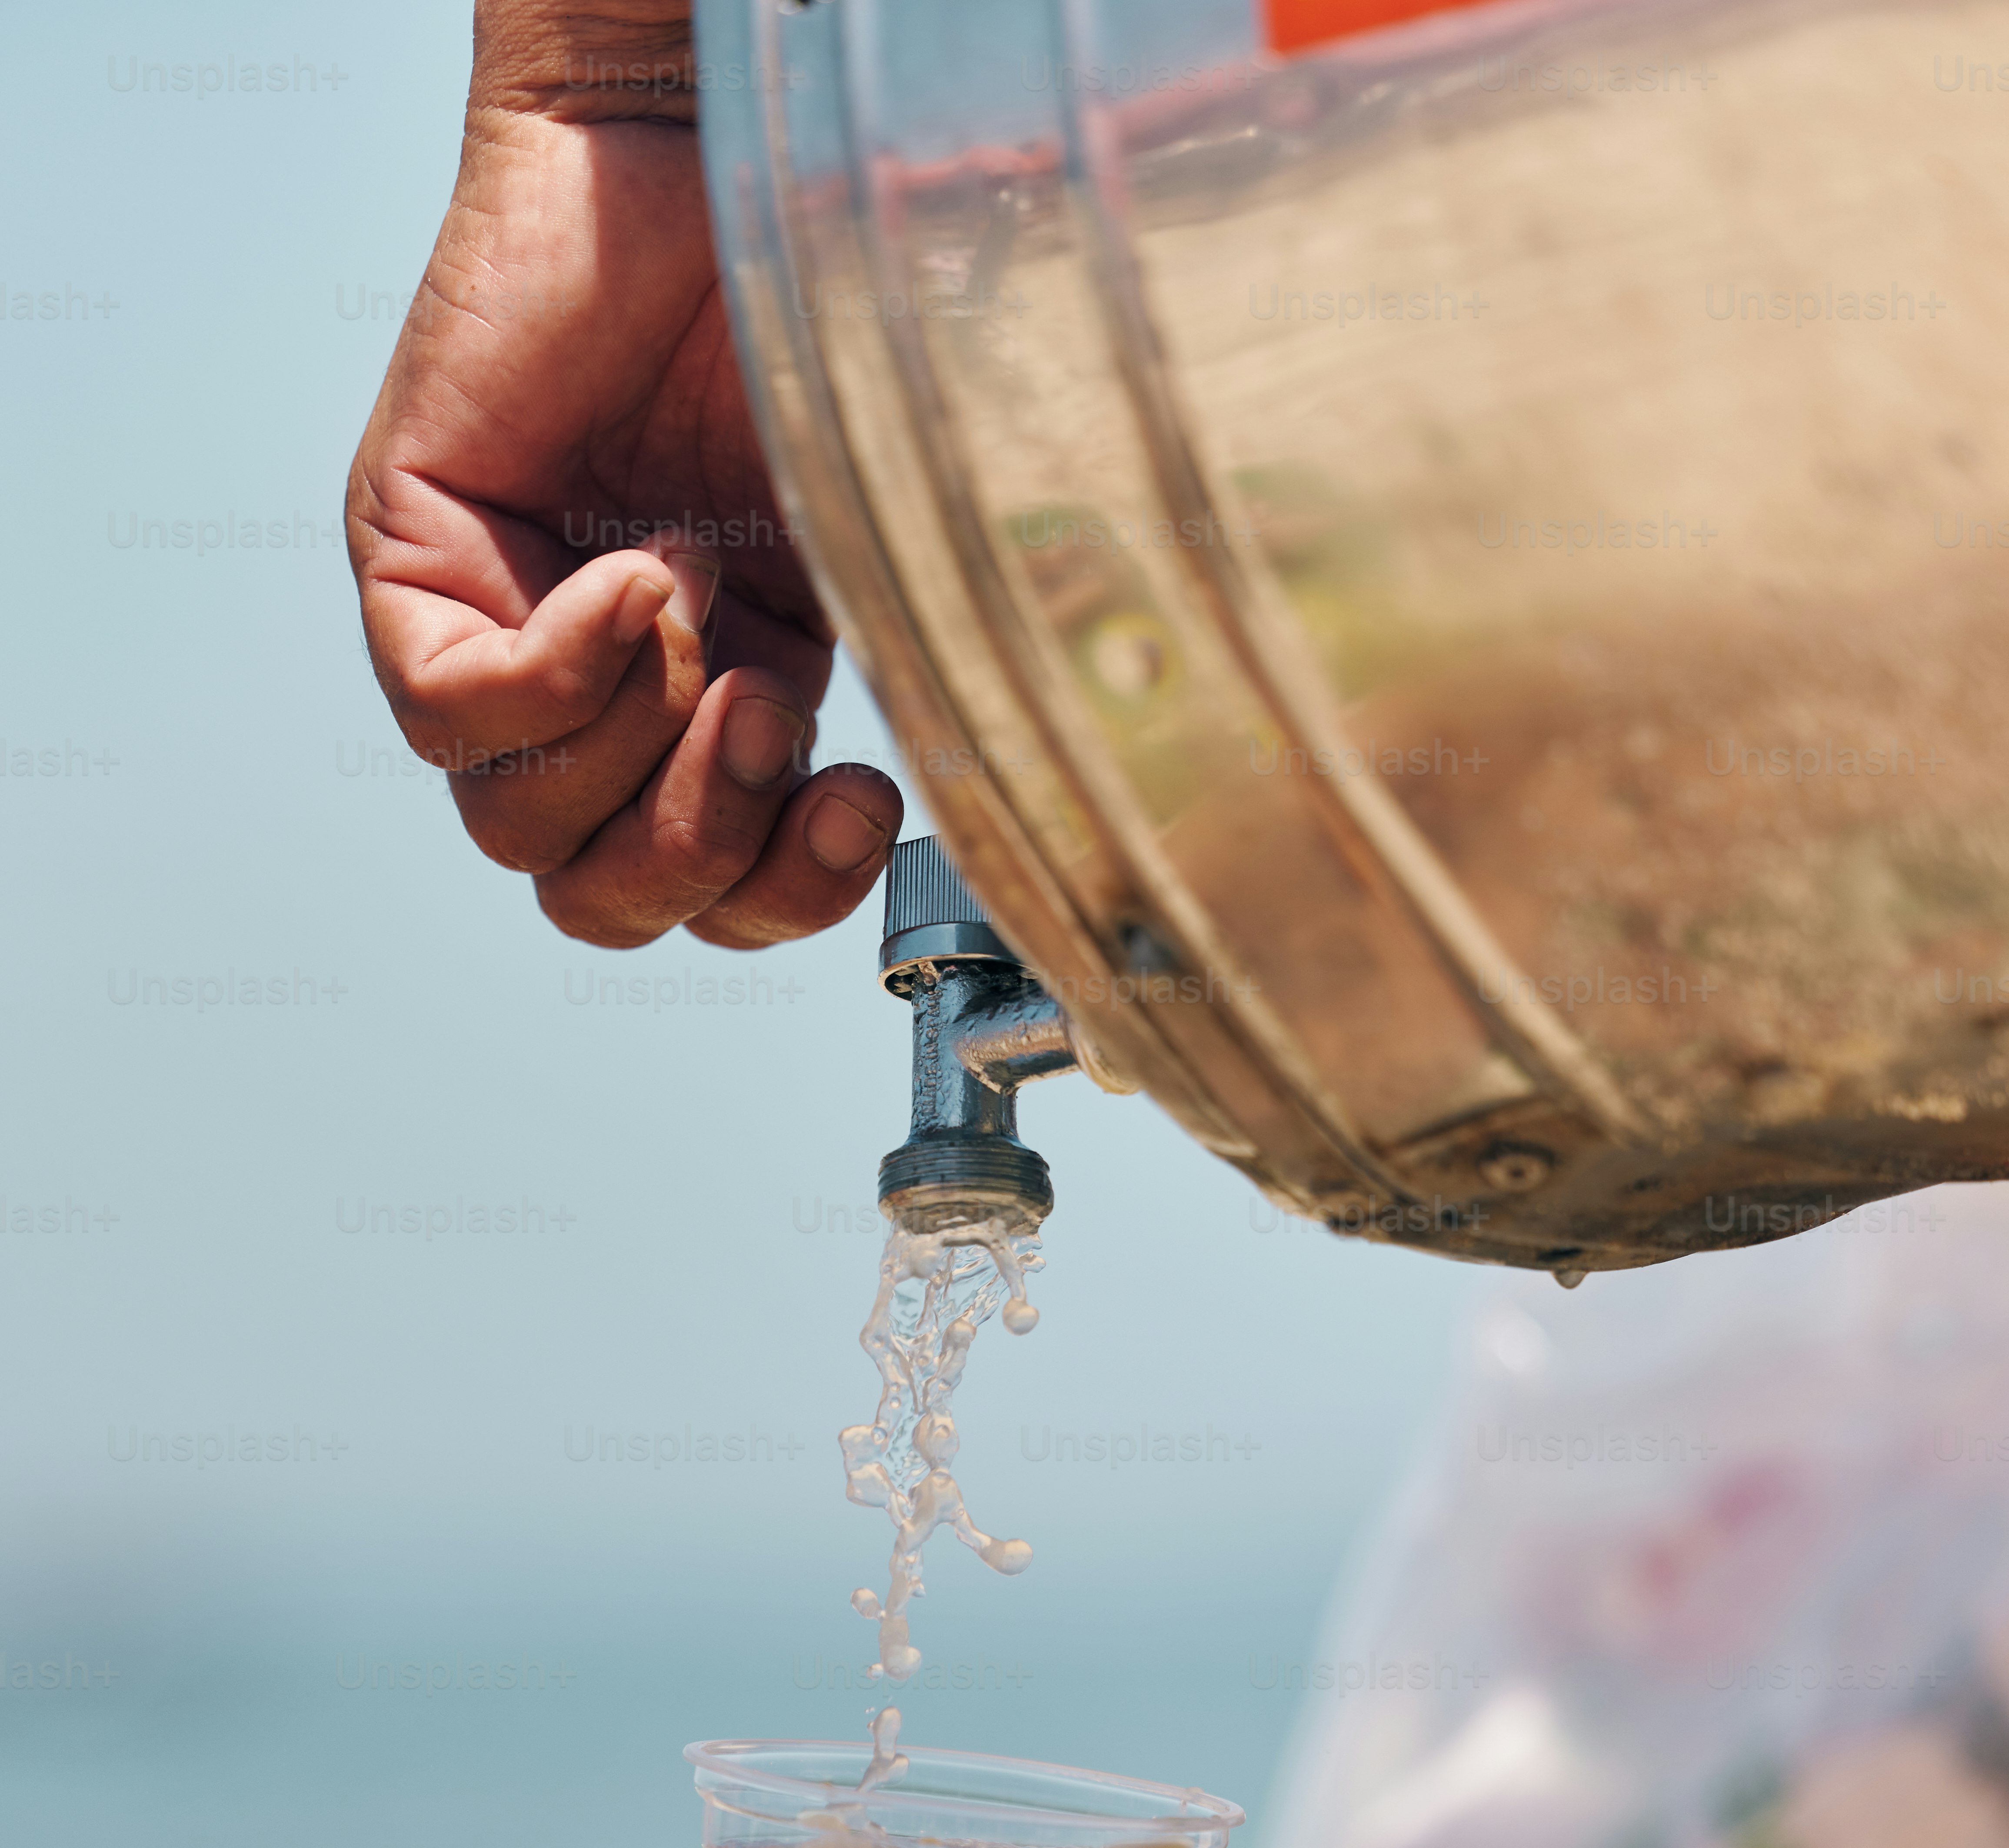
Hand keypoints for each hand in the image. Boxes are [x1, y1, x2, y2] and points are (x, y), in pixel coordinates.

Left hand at [344, 5, 903, 949]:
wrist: (718, 154)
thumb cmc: (809, 325)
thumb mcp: (883, 541)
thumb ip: (909, 676)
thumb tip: (963, 800)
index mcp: (723, 705)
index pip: (714, 898)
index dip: (784, 895)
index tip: (861, 801)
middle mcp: (603, 696)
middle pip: (602, 896)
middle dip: (700, 844)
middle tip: (765, 713)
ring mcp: (498, 637)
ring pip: (519, 830)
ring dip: (638, 741)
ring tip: (698, 586)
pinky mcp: (412, 565)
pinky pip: (448, 718)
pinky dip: (558, 676)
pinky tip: (636, 572)